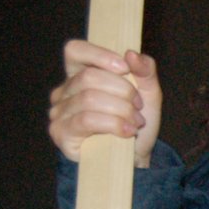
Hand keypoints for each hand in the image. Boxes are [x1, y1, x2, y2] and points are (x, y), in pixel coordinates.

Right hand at [47, 40, 161, 165]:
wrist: (136, 157)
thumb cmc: (137, 122)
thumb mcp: (149, 92)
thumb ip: (145, 69)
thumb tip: (131, 54)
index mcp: (80, 74)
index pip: (75, 51)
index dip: (99, 55)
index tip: (125, 68)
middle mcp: (64, 91)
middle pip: (88, 77)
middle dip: (122, 91)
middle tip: (138, 107)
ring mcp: (59, 113)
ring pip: (89, 99)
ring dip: (121, 110)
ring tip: (135, 122)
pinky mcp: (61, 133)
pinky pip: (86, 120)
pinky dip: (113, 123)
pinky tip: (127, 131)